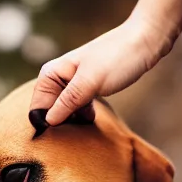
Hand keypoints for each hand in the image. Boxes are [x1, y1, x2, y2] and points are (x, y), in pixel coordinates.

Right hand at [30, 14, 173, 125]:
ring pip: (64, 112)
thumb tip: (48, 122)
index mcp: (52, 73)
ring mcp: (73, 84)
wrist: (144, 43)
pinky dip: (82, 116)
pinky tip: (91, 118)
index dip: (44, 124)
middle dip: (59, 124)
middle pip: (49, 111)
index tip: (55, 138)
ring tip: (84, 125)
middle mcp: (58, 78)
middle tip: (74, 135)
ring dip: (72, 122)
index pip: (37, 106)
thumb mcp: (89, 83)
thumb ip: (68, 102)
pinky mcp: (87, 89)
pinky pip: (77, 108)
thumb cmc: (116, 58)